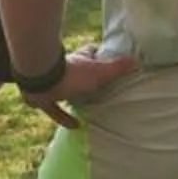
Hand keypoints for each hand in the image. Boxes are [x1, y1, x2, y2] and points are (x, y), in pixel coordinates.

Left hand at [20, 48, 134, 128]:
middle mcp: (65, 69)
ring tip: (86, 106)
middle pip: (78, 71)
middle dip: (86, 77)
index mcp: (79, 58)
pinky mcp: (42, 98)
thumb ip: (117, 67)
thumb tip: (137, 61)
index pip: (91, 52)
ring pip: (65, 88)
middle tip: (99, 89)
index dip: (99, 56)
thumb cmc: (71, 73)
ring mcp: (52, 83)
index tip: (108, 61)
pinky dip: (64, 117)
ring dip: (73, 96)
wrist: (39, 78)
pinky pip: (54, 109)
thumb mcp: (99, 71)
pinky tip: (75, 126)